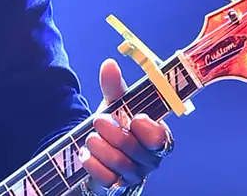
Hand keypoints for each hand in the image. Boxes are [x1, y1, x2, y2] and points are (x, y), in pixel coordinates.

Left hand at [78, 59, 172, 194]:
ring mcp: (134, 175)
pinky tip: (85, 154)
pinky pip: (107, 179)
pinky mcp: (117, 186)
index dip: (148, 129)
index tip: (134, 118)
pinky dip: (93, 165)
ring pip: (120, 165)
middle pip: (137, 150)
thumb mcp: (114, 104)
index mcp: (156, 136)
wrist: (98, 150)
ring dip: (101, 148)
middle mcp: (149, 159)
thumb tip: (109, 64)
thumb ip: (114, 86)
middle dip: (115, 134)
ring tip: (90, 138)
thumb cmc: (115, 125)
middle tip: (98, 120)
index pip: (161, 138)